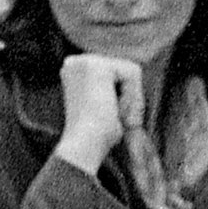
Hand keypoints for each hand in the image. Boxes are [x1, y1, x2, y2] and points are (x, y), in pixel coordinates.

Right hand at [53, 52, 144, 175]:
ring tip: (114, 116)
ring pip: (131, 72)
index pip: (116, 73)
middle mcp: (76, 62)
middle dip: (127, 97)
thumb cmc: (94, 136)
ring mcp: (86, 61)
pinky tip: (116, 110)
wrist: (83, 146)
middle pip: (125, 70)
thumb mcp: (104, 105)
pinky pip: (134, 73)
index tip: (111, 117)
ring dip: (130, 99)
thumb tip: (134, 80)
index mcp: (73, 71)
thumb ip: (112, 89)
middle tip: (114, 119)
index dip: (121, 96)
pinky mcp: (99, 66)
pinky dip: (132, 97)